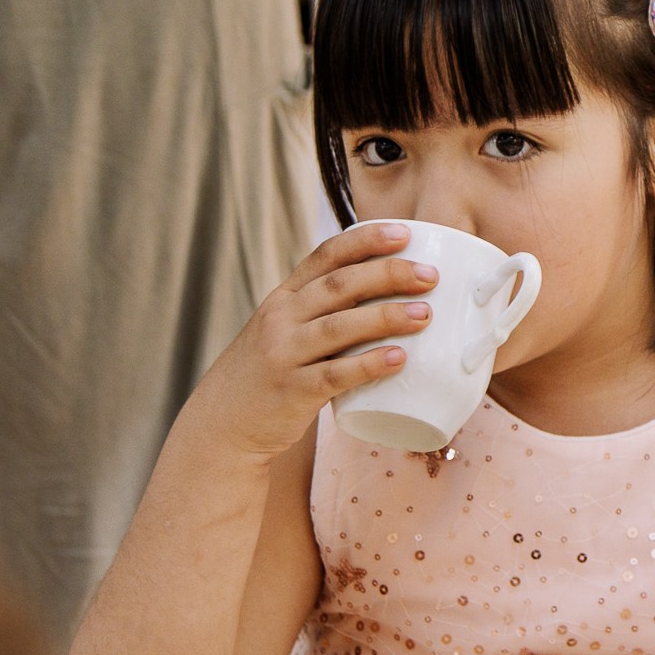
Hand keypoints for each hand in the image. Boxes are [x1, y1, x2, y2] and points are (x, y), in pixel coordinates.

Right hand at [184, 222, 437, 458]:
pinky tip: (398, 359)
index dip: (366, 241)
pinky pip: (335, 374)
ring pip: (339, 326)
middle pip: (340, 285)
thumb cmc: (271, 374)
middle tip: (431, 275)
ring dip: (386, 317)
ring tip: (425, 314)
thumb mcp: (286, 331)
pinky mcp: (292, 391)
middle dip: (388, 274)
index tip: (405, 232)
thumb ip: (325, 313)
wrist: (223, 423)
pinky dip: (368, 365)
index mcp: (284, 298)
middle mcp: (281, 319)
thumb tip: (394, 299)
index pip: (326, 256)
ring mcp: (284, 354)